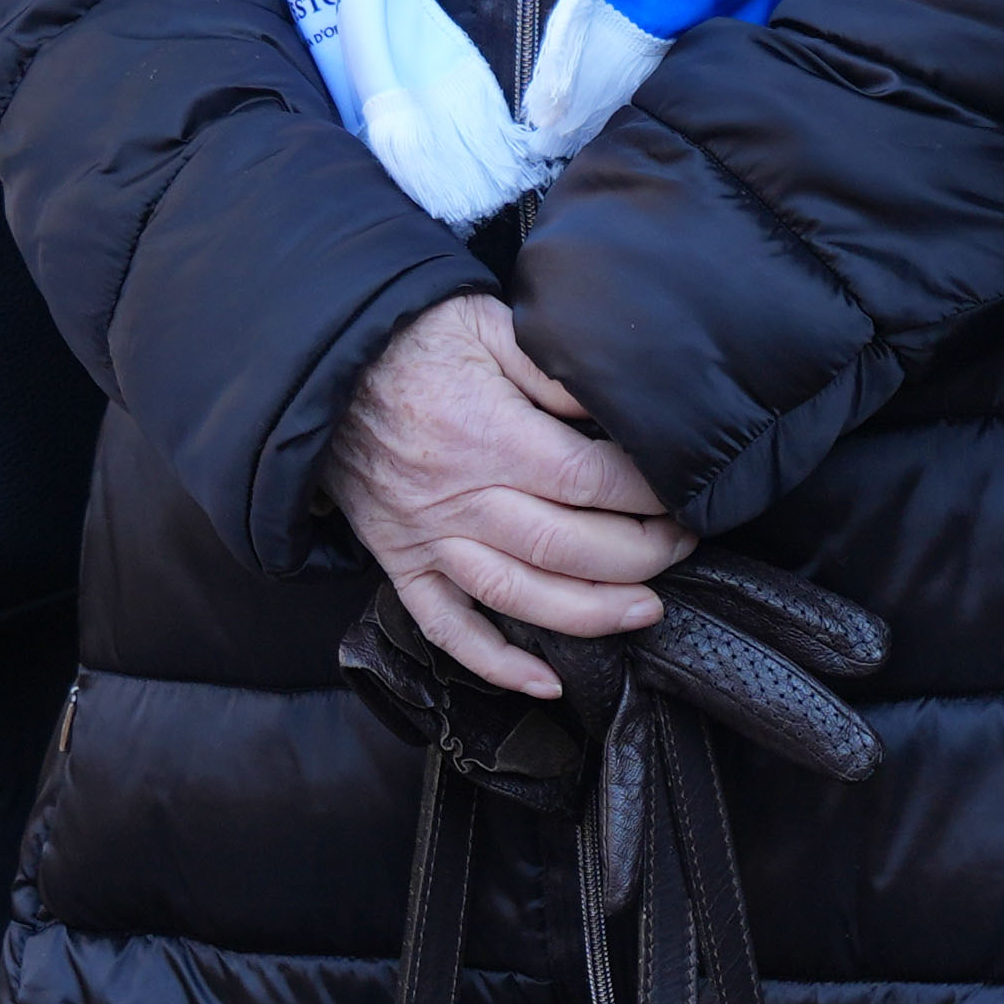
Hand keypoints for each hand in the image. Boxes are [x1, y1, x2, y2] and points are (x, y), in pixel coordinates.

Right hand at [323, 294, 693, 699]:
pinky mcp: (402, 561)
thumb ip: (550, 365)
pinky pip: (445, 627)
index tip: (681, 494)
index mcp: (488, 433)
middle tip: (682, 548)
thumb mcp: (486, 322)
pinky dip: (494, 664)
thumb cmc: (413, 340)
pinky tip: (544, 681)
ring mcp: (428, 536)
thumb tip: (611, 403)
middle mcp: (460, 495)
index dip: (646, 496)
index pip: (587, 480)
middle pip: (565, 546)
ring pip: (516, 596)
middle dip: (639, 556)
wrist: (322, 367)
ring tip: (644, 612)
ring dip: (588, 615)